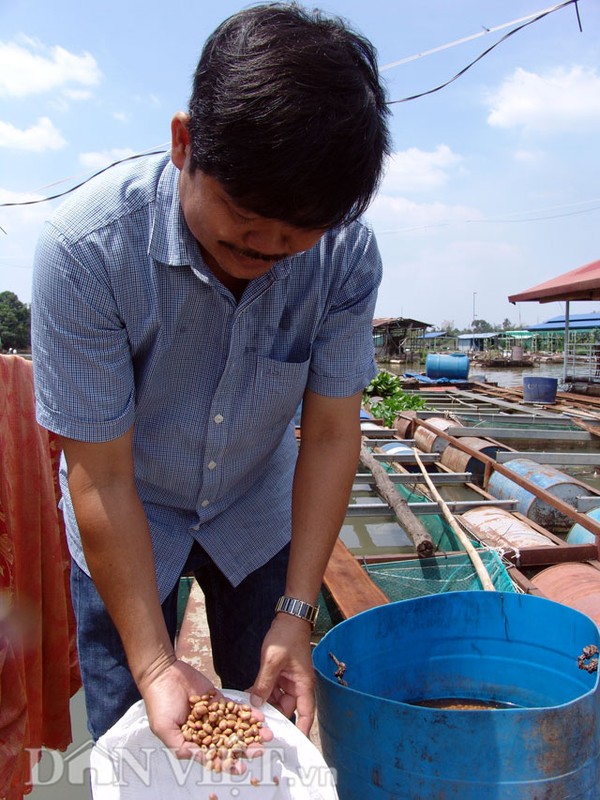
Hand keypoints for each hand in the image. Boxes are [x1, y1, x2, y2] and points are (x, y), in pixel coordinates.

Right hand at [138, 657, 272, 772]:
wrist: (163, 674)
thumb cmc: (159, 704)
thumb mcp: (165, 729)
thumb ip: (182, 746)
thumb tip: (201, 759)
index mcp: (193, 743)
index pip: (212, 756)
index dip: (226, 763)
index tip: (240, 768)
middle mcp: (205, 731)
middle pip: (229, 743)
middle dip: (245, 748)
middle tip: (260, 751)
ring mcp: (213, 715)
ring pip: (235, 727)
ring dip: (251, 732)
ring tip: (267, 735)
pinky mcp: (218, 700)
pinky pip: (235, 709)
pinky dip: (247, 713)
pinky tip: (259, 717)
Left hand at [250, 613, 314, 735]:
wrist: (289, 617)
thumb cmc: (286, 636)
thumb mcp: (272, 660)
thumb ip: (264, 683)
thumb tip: (255, 704)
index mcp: (304, 685)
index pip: (306, 714)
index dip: (301, 730)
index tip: (291, 743)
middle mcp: (298, 685)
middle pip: (287, 709)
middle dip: (272, 716)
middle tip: (255, 726)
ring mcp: (289, 680)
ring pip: (277, 700)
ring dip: (264, 704)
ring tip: (247, 710)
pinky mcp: (281, 675)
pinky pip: (271, 689)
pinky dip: (262, 693)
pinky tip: (248, 695)